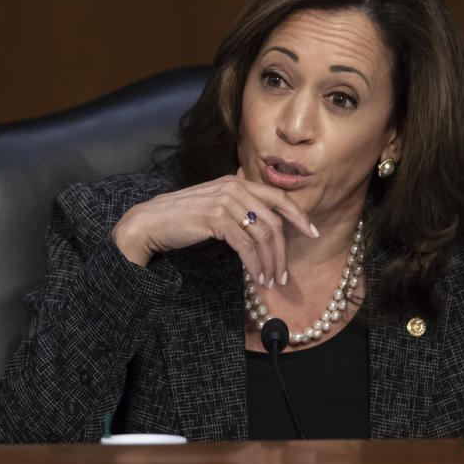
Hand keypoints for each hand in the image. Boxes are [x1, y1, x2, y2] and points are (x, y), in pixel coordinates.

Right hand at [112, 168, 317, 285]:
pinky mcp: (216, 219)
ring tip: (270, 281)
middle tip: (284, 275)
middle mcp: (234, 188)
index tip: (313, 232)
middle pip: (273, 222)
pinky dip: (255, 264)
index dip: (299, 215)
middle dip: (282, 252)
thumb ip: (239, 207)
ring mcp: (225, 202)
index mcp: (237, 182)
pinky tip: (256, 277)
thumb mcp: (216, 205)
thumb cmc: (183, 218)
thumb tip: (265, 225)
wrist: (150, 221)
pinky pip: (246, 246)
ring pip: (262, 236)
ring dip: (270, 263)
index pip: (278, 197)